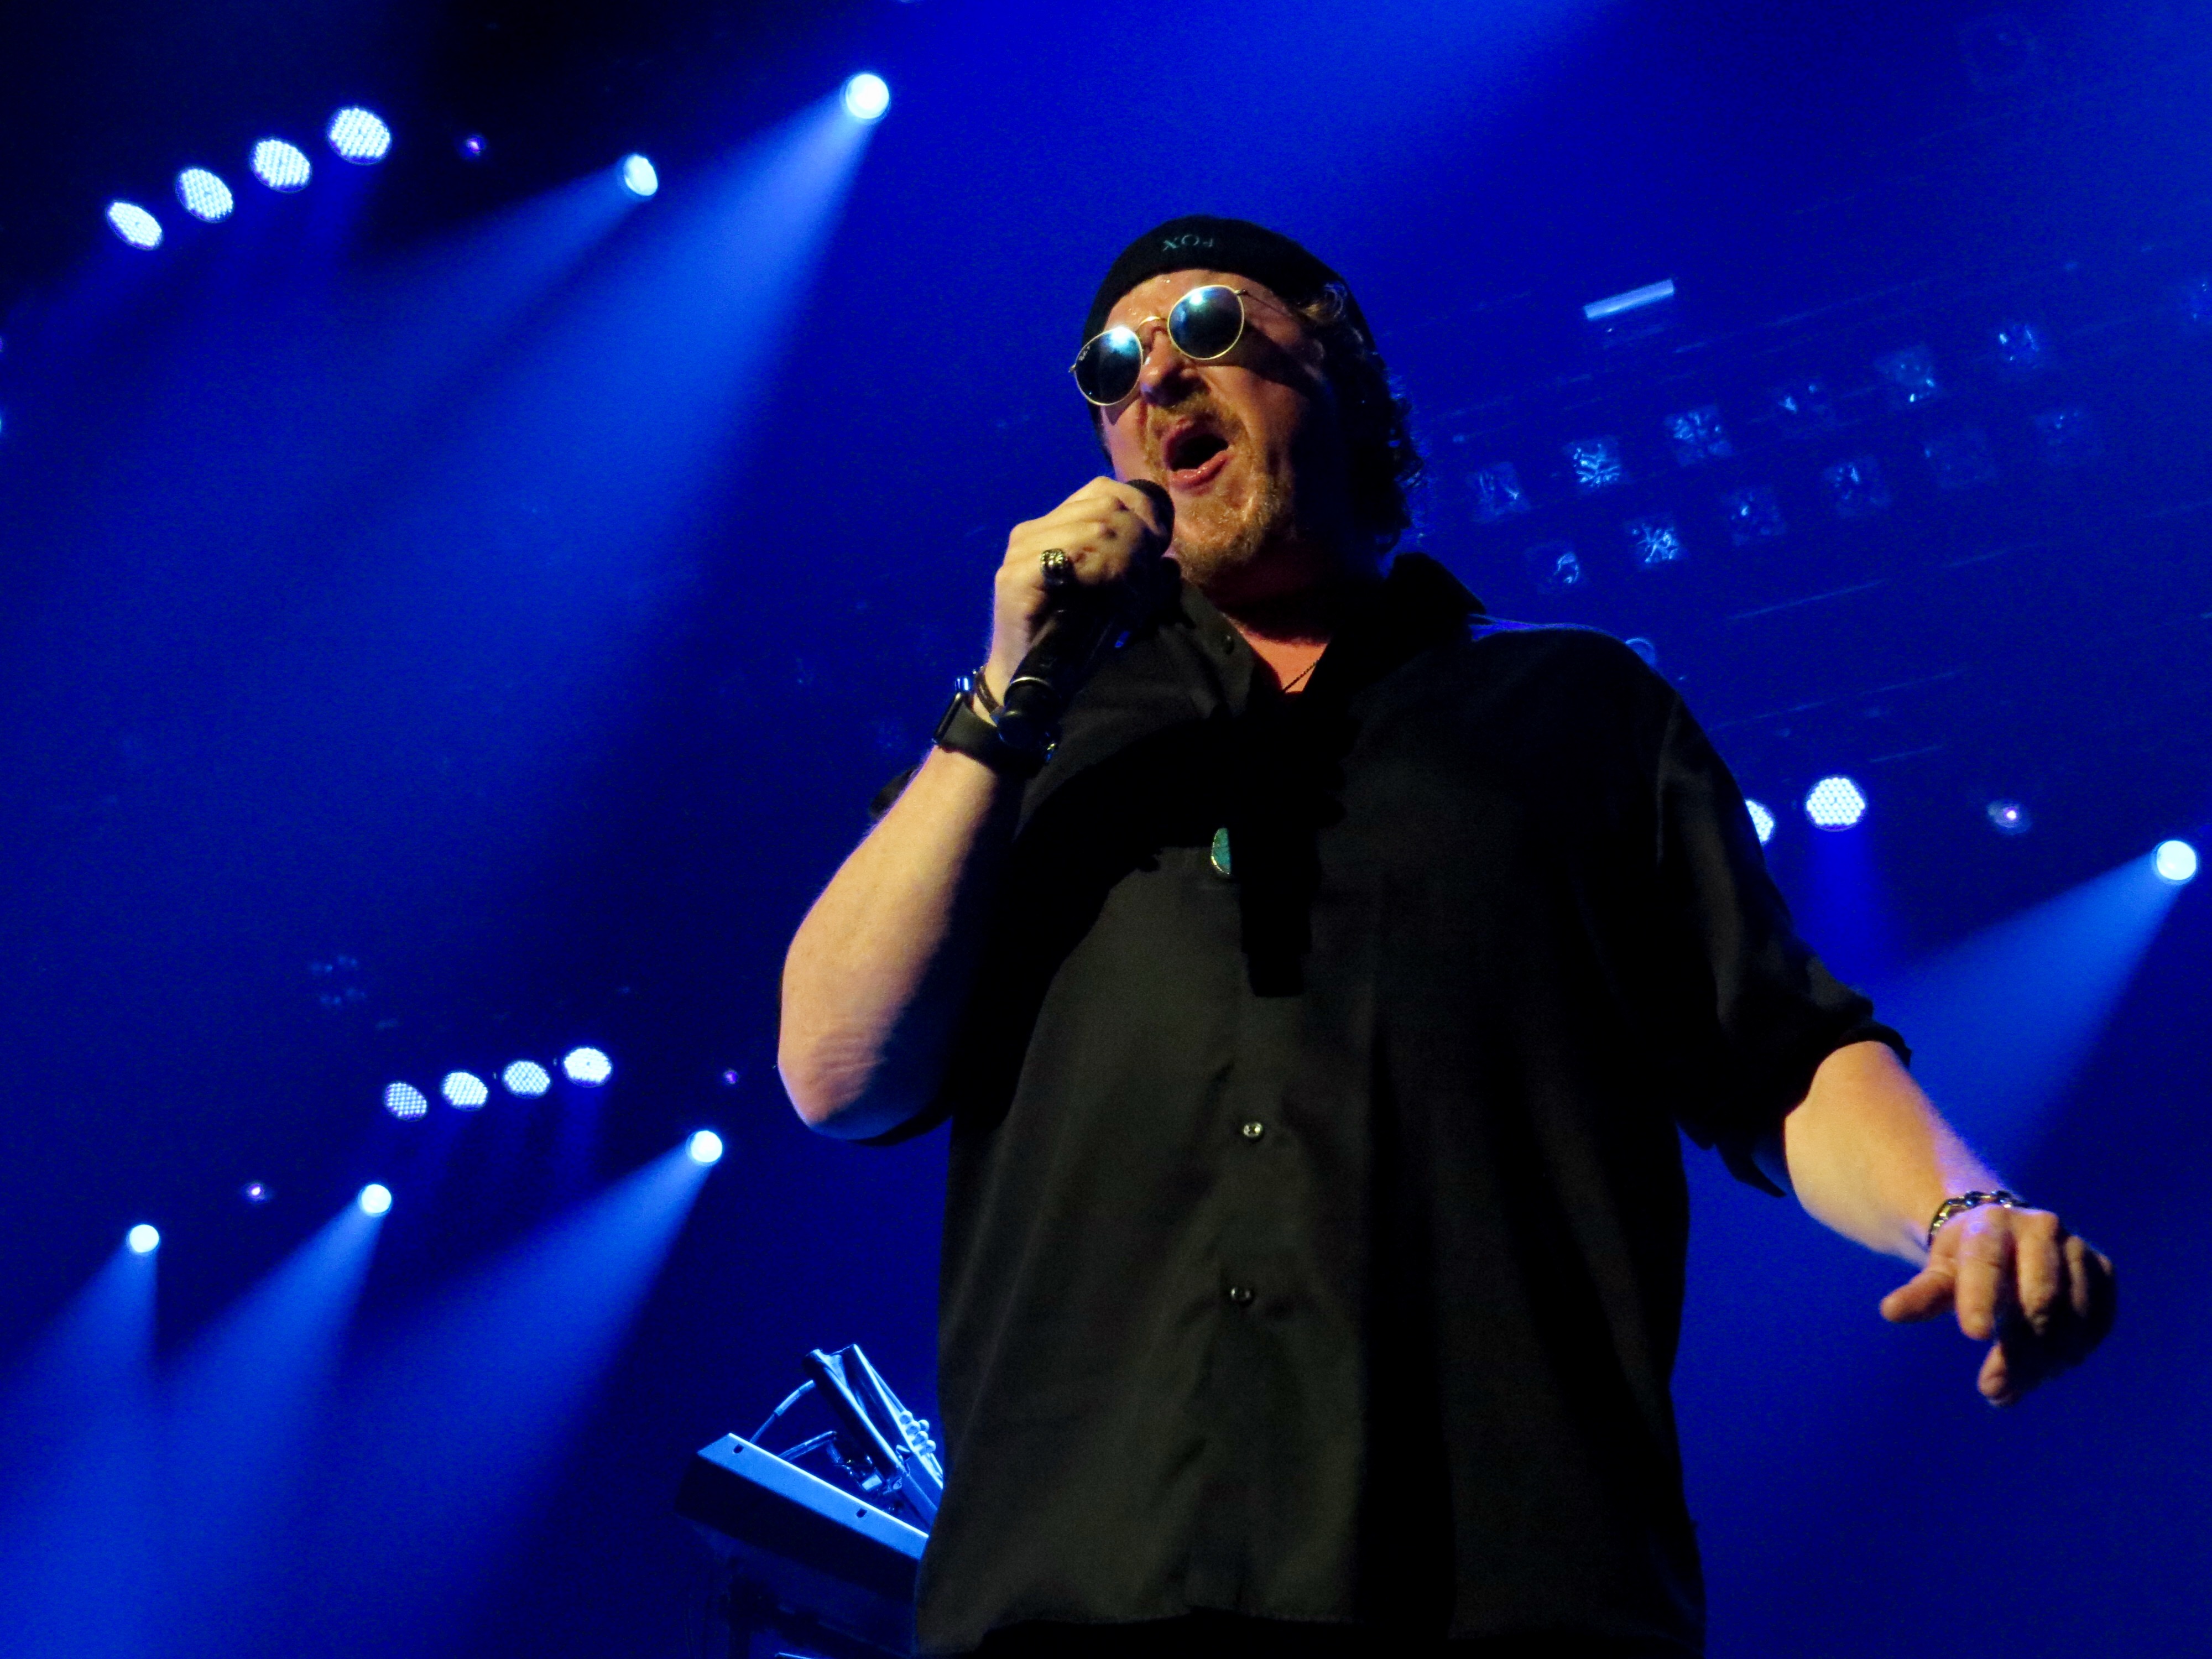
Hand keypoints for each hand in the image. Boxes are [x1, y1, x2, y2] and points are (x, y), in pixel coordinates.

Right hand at [982, 478, 1170, 701]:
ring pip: (1095, 527)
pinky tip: (1112, 594)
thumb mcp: (1112, 597)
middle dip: (1138, 538)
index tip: (1158, 546)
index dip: (1141, 511)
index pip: (1104, 490)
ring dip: (1125, 558)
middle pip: (1105, 506)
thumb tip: (1170, 561)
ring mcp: (1022, 551)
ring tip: (1131, 591)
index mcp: (1054, 526)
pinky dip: (1102, 571)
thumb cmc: (1070, 638)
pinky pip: (1071, 555)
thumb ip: (1137, 574)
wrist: (1025, 677)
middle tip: (1146, 577)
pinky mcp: (1015, 577)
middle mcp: (1034, 531)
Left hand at [1880, 1203, 2114, 1404]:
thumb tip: (1890, 1312)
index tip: (1974, 1337)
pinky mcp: (2103, 1270)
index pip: (1986, 1263)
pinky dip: (2074, 1352)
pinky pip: (2097, 1322)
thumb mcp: (1939, 1272)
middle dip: (2018, 1352)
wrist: (2009, 1233)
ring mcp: (2077, 1248)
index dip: (1981, 1298)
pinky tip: (2047, 1369)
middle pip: (2038, 1301)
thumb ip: (1921, 1294)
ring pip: (2072, 1318)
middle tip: (1990, 1388)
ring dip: (2046, 1363)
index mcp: (1991, 1223)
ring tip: (2013, 1385)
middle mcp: (2041, 1228)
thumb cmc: (1965, 1259)